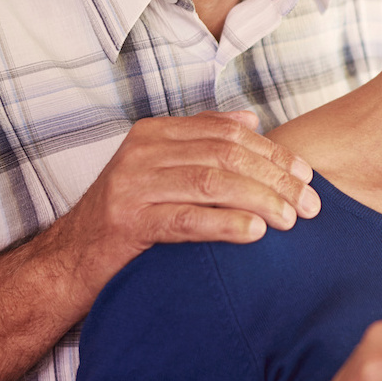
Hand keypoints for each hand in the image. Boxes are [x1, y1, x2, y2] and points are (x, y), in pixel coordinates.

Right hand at [45, 111, 320, 313]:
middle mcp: (142, 151)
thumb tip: (250, 118)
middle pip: (226, 156)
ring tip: (292, 221)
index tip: (307, 177)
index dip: (274, 154)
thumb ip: (202, 141)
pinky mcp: (127, 221)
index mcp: (156, 132)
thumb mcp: (162, 170)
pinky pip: (186, 219)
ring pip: (211, 183)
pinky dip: (225, 224)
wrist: (70, 261)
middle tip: (311, 206)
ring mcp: (132, 184)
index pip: (229, 134)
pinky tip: (255, 234)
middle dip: (276, 179)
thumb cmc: (128, 218)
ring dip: (260, 201)